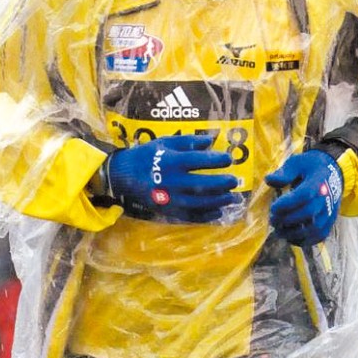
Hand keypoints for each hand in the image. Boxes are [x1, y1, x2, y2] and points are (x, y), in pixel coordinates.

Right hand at [103, 135, 237, 221]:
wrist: (124, 176)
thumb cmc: (147, 156)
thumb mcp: (165, 142)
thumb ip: (188, 141)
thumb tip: (211, 140)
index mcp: (172, 162)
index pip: (199, 161)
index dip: (217, 160)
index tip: (228, 159)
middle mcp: (172, 182)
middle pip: (202, 185)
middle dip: (221, 184)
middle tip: (234, 181)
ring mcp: (170, 199)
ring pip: (199, 203)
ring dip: (218, 201)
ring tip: (231, 198)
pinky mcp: (168, 211)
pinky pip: (190, 217)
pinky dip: (206, 216)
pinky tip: (218, 212)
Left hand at [266, 150, 342, 245]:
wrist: (333, 172)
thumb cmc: (311, 167)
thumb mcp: (297, 162)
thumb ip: (284, 172)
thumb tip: (269, 180)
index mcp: (317, 181)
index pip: (304, 195)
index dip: (287, 204)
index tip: (273, 207)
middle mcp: (326, 198)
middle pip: (308, 213)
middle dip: (287, 219)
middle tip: (273, 220)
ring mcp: (330, 211)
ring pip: (314, 228)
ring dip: (294, 233)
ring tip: (279, 231)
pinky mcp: (330, 221)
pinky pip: (320, 236)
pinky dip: (305, 241)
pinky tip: (291, 238)